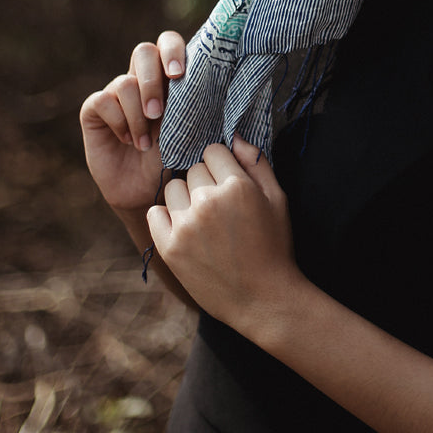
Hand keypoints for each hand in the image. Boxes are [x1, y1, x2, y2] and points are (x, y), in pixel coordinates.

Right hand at [80, 32, 185, 213]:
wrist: (146, 190)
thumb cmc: (174, 158)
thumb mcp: (190, 131)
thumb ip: (193, 104)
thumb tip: (208, 85)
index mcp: (170, 76)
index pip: (168, 43)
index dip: (173, 50)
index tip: (178, 74)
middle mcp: (142, 78)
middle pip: (144, 52)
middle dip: (151, 81)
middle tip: (158, 113)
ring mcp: (117, 92)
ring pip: (125, 83)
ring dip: (137, 115)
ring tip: (145, 143)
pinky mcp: (94, 109)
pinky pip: (103, 100)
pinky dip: (118, 122)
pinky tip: (127, 140)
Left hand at [147, 134, 302, 331]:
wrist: (262, 299)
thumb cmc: (274, 246)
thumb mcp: (277, 199)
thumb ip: (256, 162)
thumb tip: (233, 134)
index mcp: (237, 186)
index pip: (213, 151)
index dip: (222, 165)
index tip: (229, 183)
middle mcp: (208, 201)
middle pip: (192, 170)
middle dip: (204, 182)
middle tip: (220, 208)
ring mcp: (186, 225)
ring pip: (172, 188)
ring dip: (185, 198)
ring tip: (203, 220)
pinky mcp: (170, 247)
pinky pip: (154, 213)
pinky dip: (166, 217)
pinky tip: (185, 230)